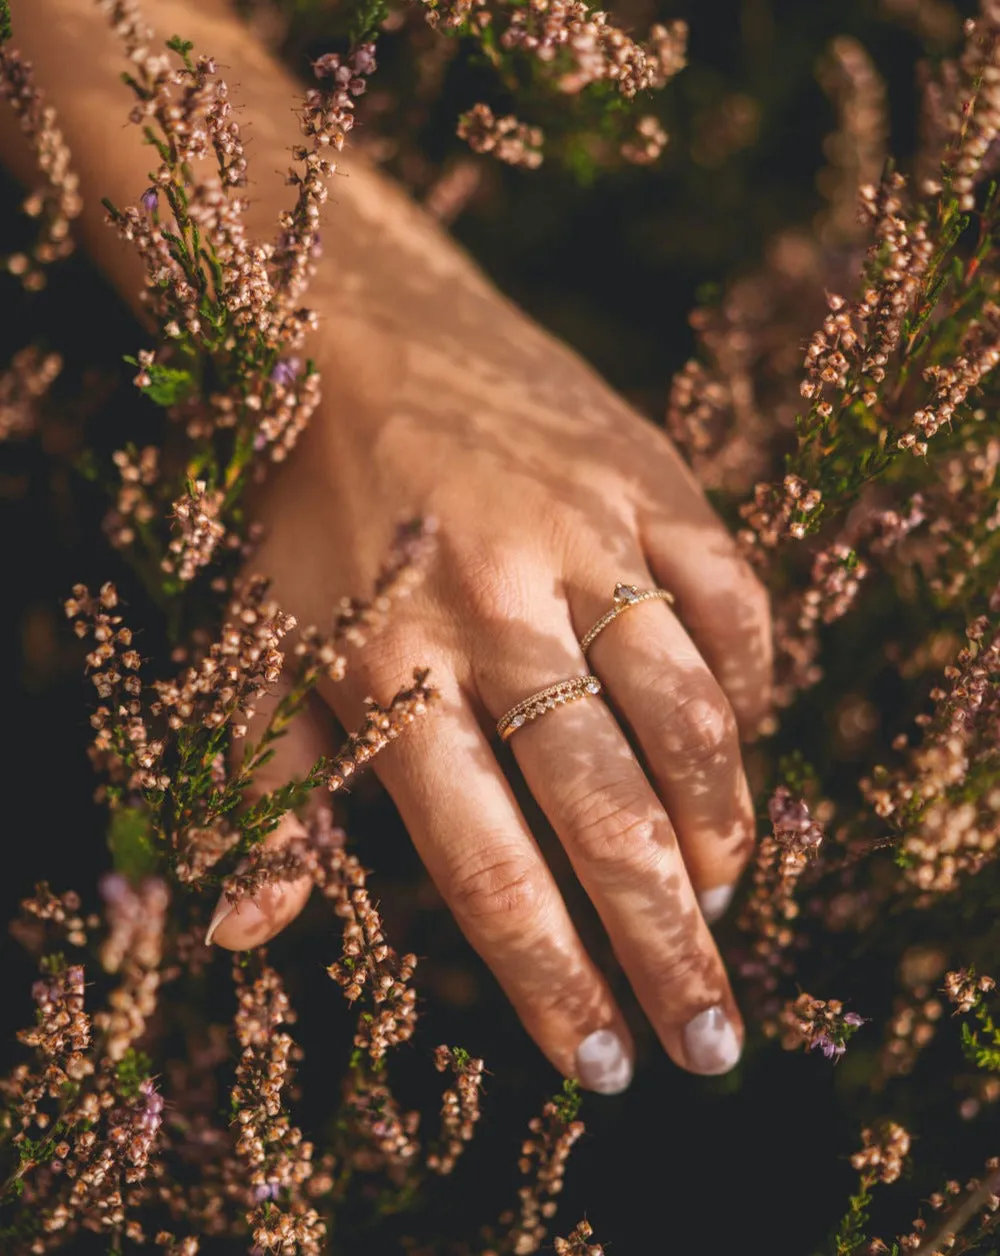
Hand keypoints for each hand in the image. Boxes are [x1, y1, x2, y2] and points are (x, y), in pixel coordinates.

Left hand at [208, 257, 772, 1091]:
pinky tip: (742, 737)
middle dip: (668, 944)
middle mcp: (494, 606)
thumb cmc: (303, 508)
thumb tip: (240, 937)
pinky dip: (749, 684)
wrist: (358, 325)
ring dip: (720, 824)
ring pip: (687, 713)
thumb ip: (264, 792)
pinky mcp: (646, 477)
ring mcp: (584, 535)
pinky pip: (730, 599)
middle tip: (714, 1041)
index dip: (547, 974)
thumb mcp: (256, 644)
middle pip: (606, 811)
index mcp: (391, 665)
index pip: (484, 860)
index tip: (600, 1063)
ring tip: (723, 893)